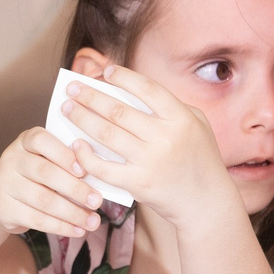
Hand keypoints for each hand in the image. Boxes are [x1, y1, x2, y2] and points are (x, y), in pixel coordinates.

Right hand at [0, 128, 107, 237]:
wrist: (2, 198)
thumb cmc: (36, 176)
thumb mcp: (47, 161)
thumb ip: (66, 162)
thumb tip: (98, 175)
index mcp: (25, 141)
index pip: (41, 140)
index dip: (63, 155)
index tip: (84, 171)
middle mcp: (11, 159)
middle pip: (45, 172)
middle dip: (75, 189)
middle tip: (97, 201)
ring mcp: (5, 183)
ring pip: (43, 200)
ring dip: (72, 213)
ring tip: (93, 222)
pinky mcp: (4, 208)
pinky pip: (36, 219)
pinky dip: (60, 227)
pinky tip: (77, 230)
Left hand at [56, 67, 235, 228]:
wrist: (206, 202)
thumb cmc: (199, 159)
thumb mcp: (197, 125)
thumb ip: (171, 106)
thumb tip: (132, 89)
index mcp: (181, 118)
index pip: (147, 89)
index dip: (124, 77)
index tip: (104, 71)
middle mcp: (165, 137)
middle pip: (118, 110)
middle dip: (89, 96)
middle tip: (71, 89)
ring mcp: (150, 161)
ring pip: (106, 134)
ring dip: (81, 119)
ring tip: (67, 109)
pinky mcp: (138, 183)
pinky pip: (103, 167)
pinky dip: (86, 155)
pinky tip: (76, 144)